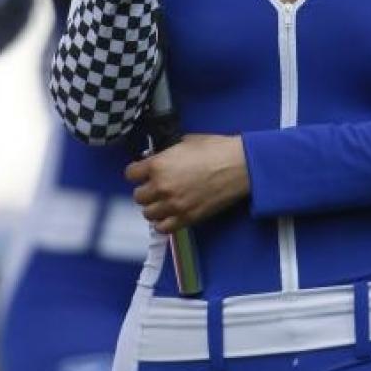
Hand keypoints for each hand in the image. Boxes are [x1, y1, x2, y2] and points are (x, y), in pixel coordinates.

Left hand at [125, 135, 249, 231]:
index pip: (131, 174)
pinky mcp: (186, 218)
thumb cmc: (216, 150)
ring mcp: (173, 205)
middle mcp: (161, 187)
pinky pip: (163, 228)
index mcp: (158, 165)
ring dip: (154, 207)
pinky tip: (171, 213)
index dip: (137, 172)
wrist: (239, 166)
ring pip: (148, 214)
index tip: (142, 172)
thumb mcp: (186, 141)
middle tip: (156, 186)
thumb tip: (160, 157)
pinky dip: (164, 222)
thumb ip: (168, 153)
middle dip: (146, 190)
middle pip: (138, 196)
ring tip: (164, 201)